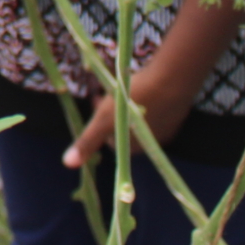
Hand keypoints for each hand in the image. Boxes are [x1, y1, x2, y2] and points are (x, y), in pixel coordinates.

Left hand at [63, 64, 198, 168]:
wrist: (171, 80)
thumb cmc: (134, 102)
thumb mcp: (103, 120)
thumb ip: (87, 143)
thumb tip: (68, 164)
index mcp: (134, 148)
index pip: (109, 140)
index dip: (99, 121)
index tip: (96, 101)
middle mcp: (151, 143)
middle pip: (123, 129)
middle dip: (112, 113)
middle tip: (105, 92)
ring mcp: (166, 128)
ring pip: (138, 118)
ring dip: (127, 105)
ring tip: (122, 87)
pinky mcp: (175, 112)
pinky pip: (155, 108)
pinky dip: (145, 98)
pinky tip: (143, 85)